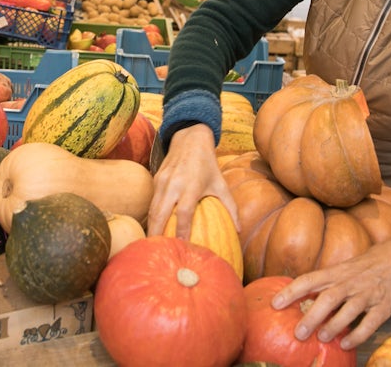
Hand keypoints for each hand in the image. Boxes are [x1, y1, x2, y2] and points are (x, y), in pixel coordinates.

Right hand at [147, 124, 237, 239]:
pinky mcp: (155, 179)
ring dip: (151, 228)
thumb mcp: (221, 184)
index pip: (184, 212)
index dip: (181, 230)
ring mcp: (162, 181)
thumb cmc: (208, 164)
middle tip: (158, 253)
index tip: (181, 247)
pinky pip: (151, 202)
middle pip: (160, 213)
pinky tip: (153, 230)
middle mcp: (173, 184)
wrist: (189, 138)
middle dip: (157, 234)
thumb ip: (230, 207)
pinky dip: (151, 217)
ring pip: (152, 209)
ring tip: (152, 246)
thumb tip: (239, 231)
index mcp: (191, 185)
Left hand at [271, 232, 390, 349]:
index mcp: (337, 271)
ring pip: (347, 311)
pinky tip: (345, 343)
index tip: (275, 304)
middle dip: (311, 317)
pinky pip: (369, 323)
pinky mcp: (384, 306)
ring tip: (321, 338)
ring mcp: (368, 294)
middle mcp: (350, 282)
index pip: (309, 279)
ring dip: (332, 326)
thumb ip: (328, 281)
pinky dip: (356, 335)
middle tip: (298, 333)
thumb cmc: (370, 264)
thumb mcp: (346, 267)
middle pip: (327, 298)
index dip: (291, 291)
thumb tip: (303, 297)